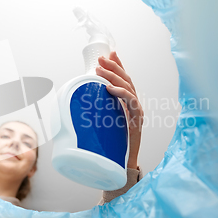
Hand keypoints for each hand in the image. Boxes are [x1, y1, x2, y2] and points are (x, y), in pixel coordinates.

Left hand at [95, 51, 143, 168]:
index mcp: (127, 103)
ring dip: (113, 77)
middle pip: (126, 80)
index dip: (118, 65)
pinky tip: (110, 88)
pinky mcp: (137, 121)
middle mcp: (134, 105)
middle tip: (100, 59)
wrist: (122, 163)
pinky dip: (121, 93)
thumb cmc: (113, 143)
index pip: (124, 80)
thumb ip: (98, 109)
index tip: (109, 54)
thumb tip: (80, 100)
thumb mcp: (104, 121)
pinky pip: (131, 102)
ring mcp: (137, 112)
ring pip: (128, 87)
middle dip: (113, 67)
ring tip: (100, 71)